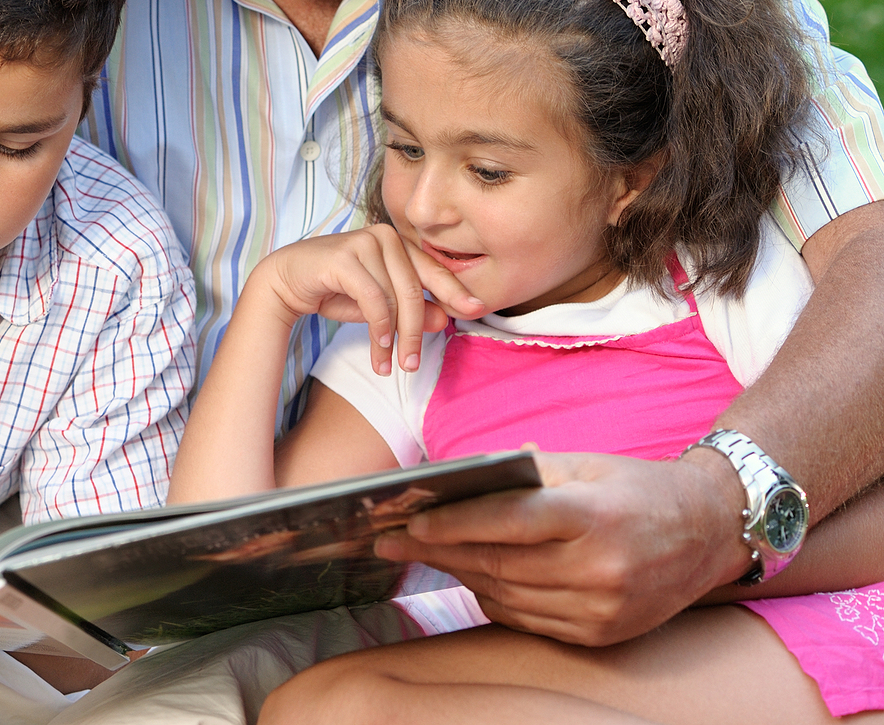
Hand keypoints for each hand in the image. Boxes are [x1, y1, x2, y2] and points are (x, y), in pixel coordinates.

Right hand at [257, 226, 482, 375]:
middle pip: (415, 290)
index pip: (433, 271)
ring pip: (395, 298)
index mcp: (396, 243)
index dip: (456, 293)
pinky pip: (373, 299)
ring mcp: (363, 242)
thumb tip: (446, 320)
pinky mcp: (344, 257)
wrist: (284, 280)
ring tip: (390, 365)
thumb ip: (410, 309)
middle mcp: (384, 236)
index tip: (477, 311)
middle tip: (413, 365)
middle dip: (416, 333)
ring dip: (394, 339)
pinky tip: (379, 350)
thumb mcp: (378, 305)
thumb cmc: (333, 289)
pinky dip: (379, 329)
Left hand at [373, 451, 749, 645]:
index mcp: (594, 515)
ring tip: (423, 554)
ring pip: (506, 594)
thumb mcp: (583, 464)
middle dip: (436, 550)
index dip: (453, 523)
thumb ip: (521, 475)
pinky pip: (526, 620)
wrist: (707, 532)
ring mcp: (601, 608)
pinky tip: (472, 576)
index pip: (508, 521)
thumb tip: (453, 484)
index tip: (409, 521)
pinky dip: (493, 598)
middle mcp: (600, 567)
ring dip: (458, 573)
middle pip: (498, 562)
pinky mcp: (599, 634)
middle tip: (392, 540)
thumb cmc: (635, 488)